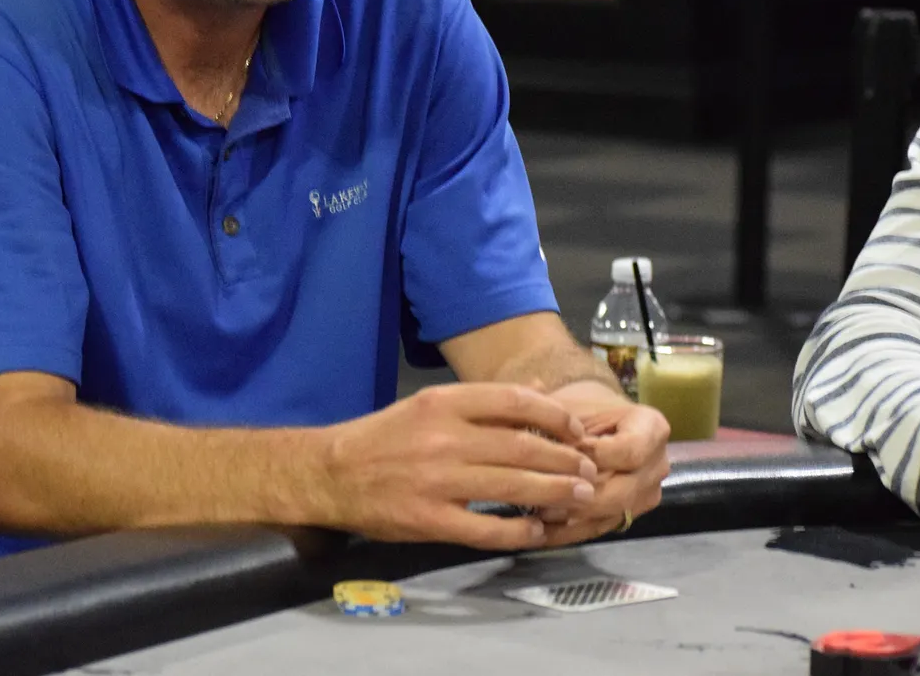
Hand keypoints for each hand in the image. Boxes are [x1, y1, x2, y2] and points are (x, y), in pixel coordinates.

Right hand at [319, 383, 599, 550]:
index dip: (554, 415)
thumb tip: (537, 387)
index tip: (576, 430)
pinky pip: (487, 529)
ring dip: (554, 492)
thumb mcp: (428, 404)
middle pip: (522, 446)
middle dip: (565, 459)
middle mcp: (443, 438)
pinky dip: (518, 531)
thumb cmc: (382, 438)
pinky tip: (536, 531)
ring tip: (579, 496)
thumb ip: (483, 399)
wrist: (331, 474)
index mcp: (443, 404)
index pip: (514, 400)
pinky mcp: (430, 519)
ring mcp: (437, 481)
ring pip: (513, 485)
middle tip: (589, 470)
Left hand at [533, 380, 670, 545]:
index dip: (595, 456)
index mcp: (652, 428)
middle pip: (622, 492)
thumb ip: (560, 420)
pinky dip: (568, 531)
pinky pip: (598, 528)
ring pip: (609, 515)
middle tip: (544, 495)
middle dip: (581, 496)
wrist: (590, 421)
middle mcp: (656, 465)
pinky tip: (540, 529)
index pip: (629, 451)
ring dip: (572, 519)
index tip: (561, 452)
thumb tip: (541, 439)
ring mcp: (644, 494)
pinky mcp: (626, 515)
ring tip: (538, 515)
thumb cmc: (580, 407)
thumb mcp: (572, 403)